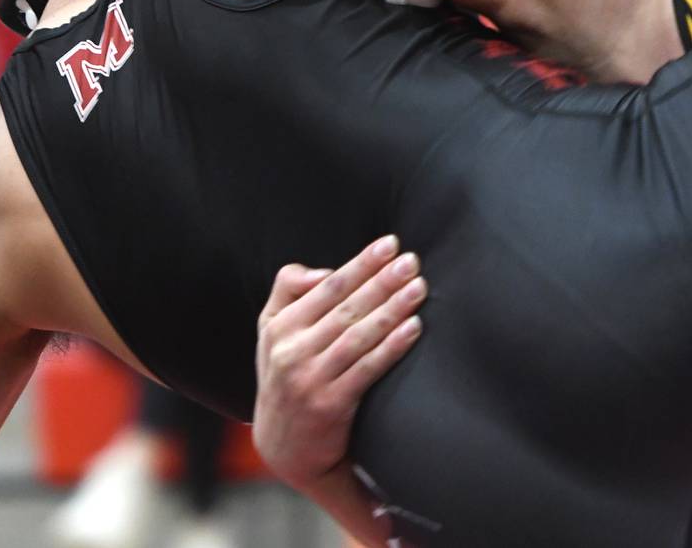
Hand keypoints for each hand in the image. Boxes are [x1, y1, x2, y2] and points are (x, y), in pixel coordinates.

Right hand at [253, 236, 425, 493]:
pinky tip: (413, 328)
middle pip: (346, 308)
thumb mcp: (272, 331)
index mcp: (279, 326)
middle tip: (412, 261)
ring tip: (419, 288)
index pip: (327, 287)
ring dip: (392, 309)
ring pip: (358, 336)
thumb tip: (322, 271)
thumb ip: (288, 290)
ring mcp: (310, 380)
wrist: (285, 446)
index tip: (390, 244)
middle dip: (382, 281)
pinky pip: (367, 369)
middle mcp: (291, 351)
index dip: (361, 263)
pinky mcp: (329, 406)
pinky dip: (391, 347)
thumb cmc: (288, 374)